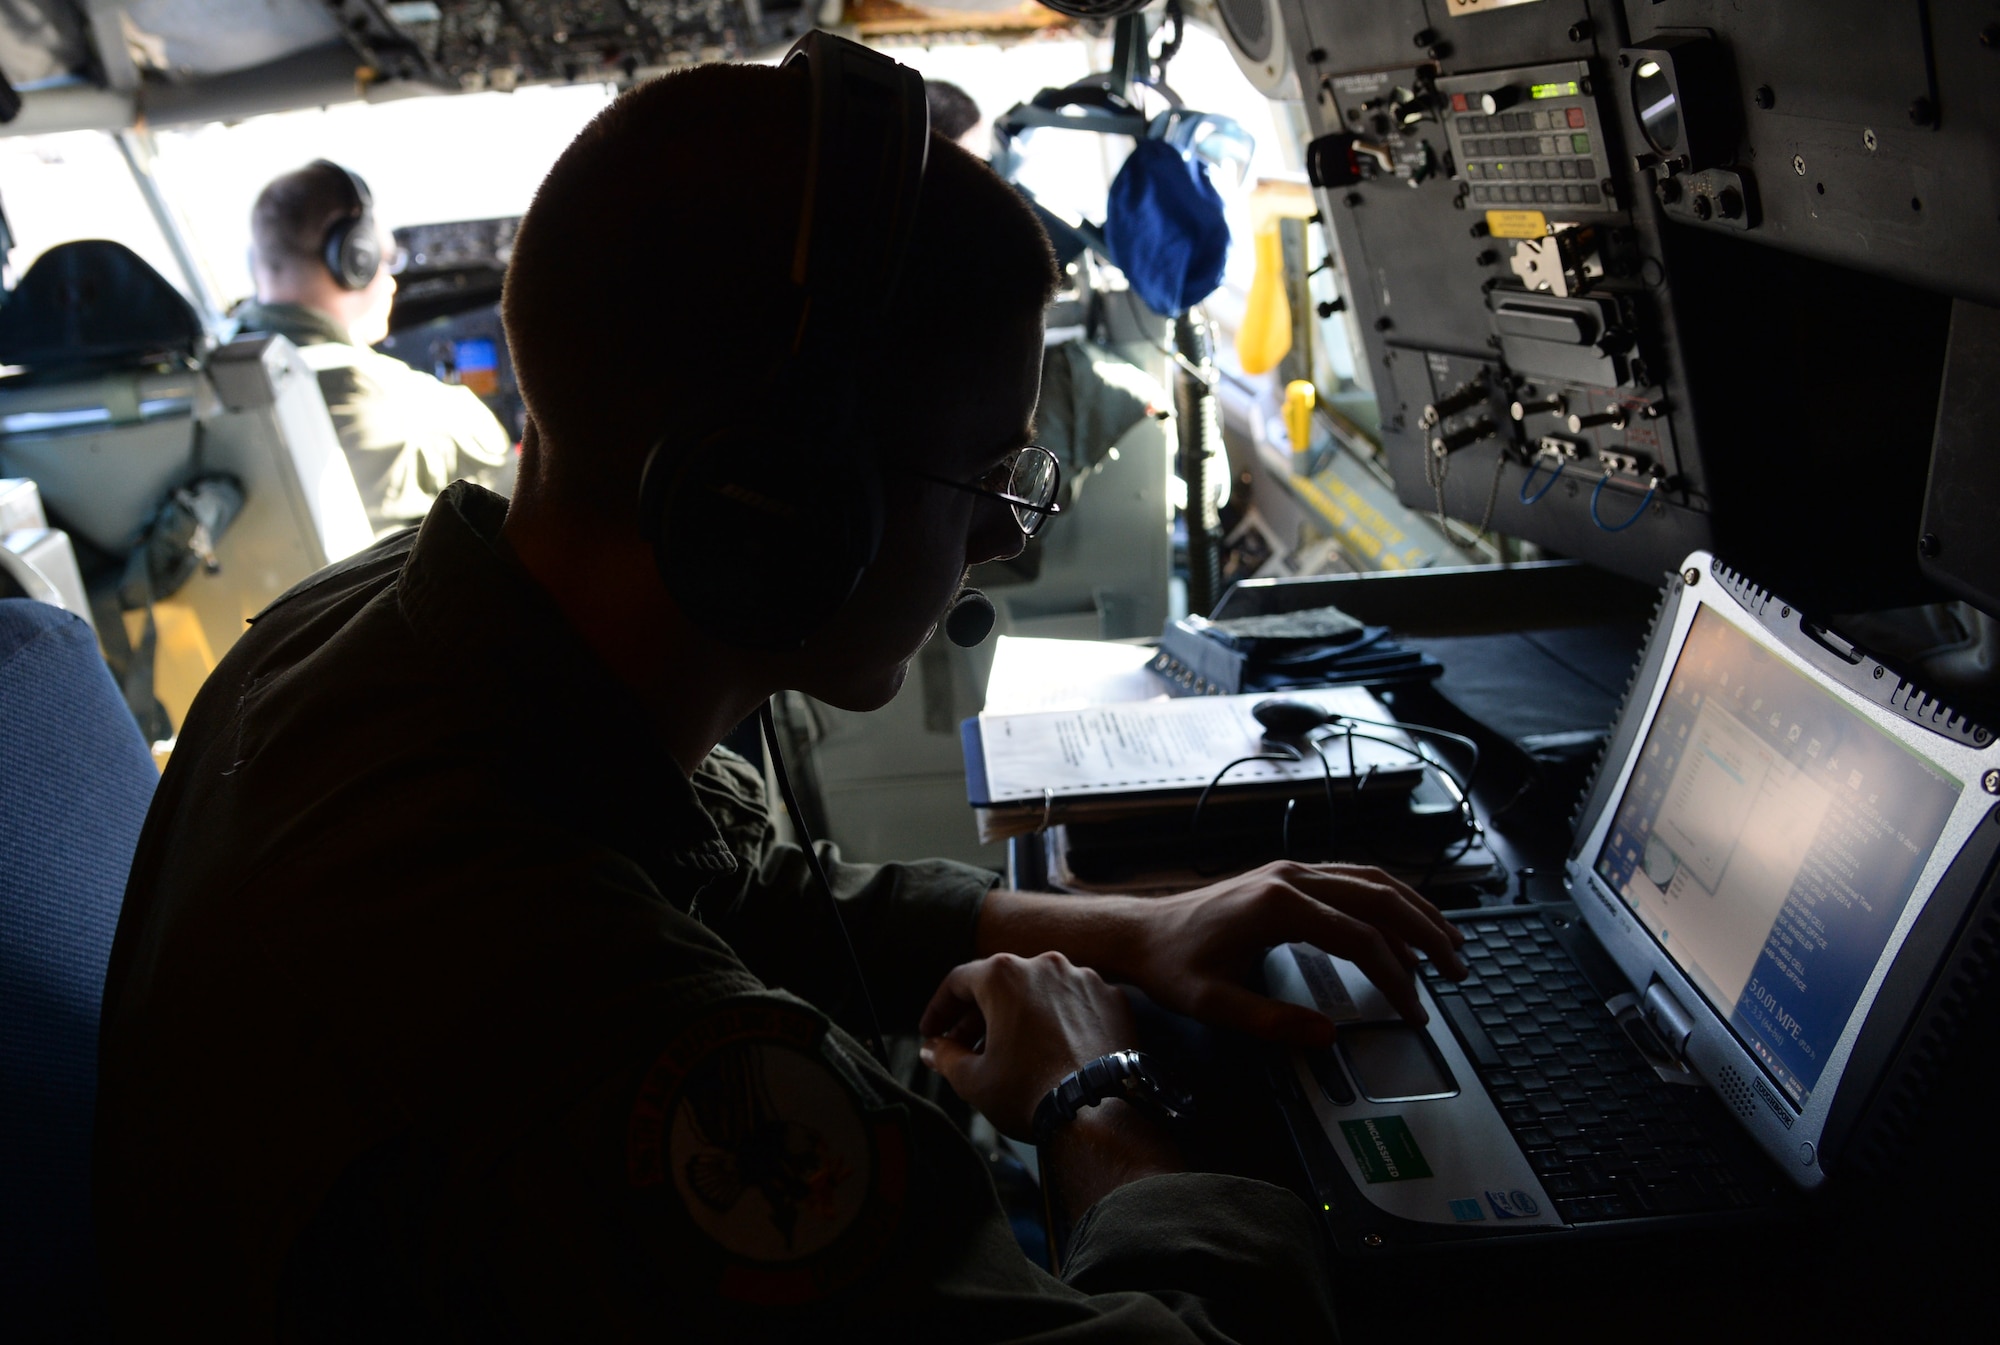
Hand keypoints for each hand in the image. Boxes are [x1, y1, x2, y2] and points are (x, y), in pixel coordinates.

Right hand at [917, 952, 1136, 1140]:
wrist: (1099, 1115)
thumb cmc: (1030, 1094)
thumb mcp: (973, 1080)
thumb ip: (946, 1056)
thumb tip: (934, 1048)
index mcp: (1004, 975)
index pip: (958, 981)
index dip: (939, 1009)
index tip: (932, 1032)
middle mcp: (1046, 965)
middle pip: (1001, 984)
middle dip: (978, 1016)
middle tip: (965, 1049)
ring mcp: (1085, 979)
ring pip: (1042, 991)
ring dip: (1022, 1015)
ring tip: (1011, 1051)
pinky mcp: (1114, 999)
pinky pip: (1077, 1003)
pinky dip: (1061, 1021)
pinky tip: (1053, 1050)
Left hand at [1127, 861, 1466, 1045]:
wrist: (1140, 932)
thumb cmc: (1172, 965)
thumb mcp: (1214, 1005)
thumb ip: (1271, 1023)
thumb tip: (1328, 1036)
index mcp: (1279, 905)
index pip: (1360, 940)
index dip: (1395, 977)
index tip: (1414, 1010)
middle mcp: (1291, 878)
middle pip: (1379, 898)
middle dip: (1425, 932)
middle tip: (1457, 966)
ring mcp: (1291, 872)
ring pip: (1371, 881)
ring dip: (1414, 908)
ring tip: (1448, 941)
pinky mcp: (1288, 877)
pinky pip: (1352, 879)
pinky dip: (1387, 899)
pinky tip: (1404, 922)